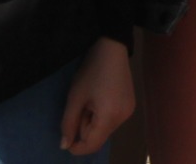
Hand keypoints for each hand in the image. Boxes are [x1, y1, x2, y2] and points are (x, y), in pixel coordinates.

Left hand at [58, 37, 133, 155]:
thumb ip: (68, 124)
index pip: (93, 144)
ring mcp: (129, 111)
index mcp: (110, 116)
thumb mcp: (75, 98)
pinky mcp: (130, 105)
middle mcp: (123, 117)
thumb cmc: (91, 72)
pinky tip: (99, 99)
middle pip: (99, 137)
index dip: (77, 147)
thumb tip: (65, 146)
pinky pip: (112, 120)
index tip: (65, 139)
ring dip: (92, 122)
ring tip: (89, 101)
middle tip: (79, 108)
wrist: (112, 48)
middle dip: (84, 129)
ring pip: (105, 129)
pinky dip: (101, 116)